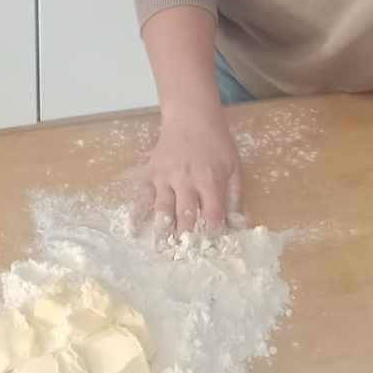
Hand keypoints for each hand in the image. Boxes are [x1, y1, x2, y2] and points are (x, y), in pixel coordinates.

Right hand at [132, 107, 241, 241]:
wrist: (190, 115)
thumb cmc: (216, 141)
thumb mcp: (234, 165)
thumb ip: (234, 194)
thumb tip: (238, 223)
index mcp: (210, 179)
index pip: (212, 213)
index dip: (213, 231)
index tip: (211, 245)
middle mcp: (186, 180)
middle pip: (186, 215)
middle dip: (185, 238)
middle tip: (183, 257)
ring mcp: (166, 177)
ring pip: (163, 209)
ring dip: (161, 231)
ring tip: (161, 250)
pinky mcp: (151, 173)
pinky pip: (142, 195)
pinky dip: (136, 212)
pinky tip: (133, 228)